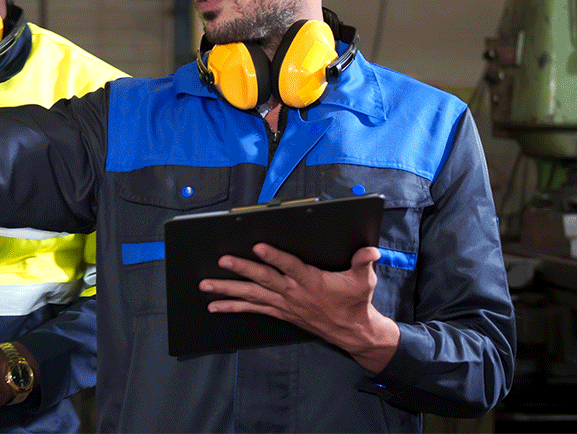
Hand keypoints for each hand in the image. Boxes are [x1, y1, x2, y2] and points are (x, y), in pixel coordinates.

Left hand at [200, 244, 399, 372]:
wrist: (352, 331)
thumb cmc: (355, 302)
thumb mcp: (364, 280)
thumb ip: (363, 262)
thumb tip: (371, 250)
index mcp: (311, 281)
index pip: (290, 266)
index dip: (275, 256)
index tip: (259, 246)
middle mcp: (293, 293)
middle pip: (263, 279)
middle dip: (241, 269)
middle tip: (222, 260)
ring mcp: (284, 304)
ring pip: (252, 295)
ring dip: (228, 290)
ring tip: (206, 285)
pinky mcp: (279, 312)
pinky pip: (252, 309)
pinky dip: (232, 307)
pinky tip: (214, 305)